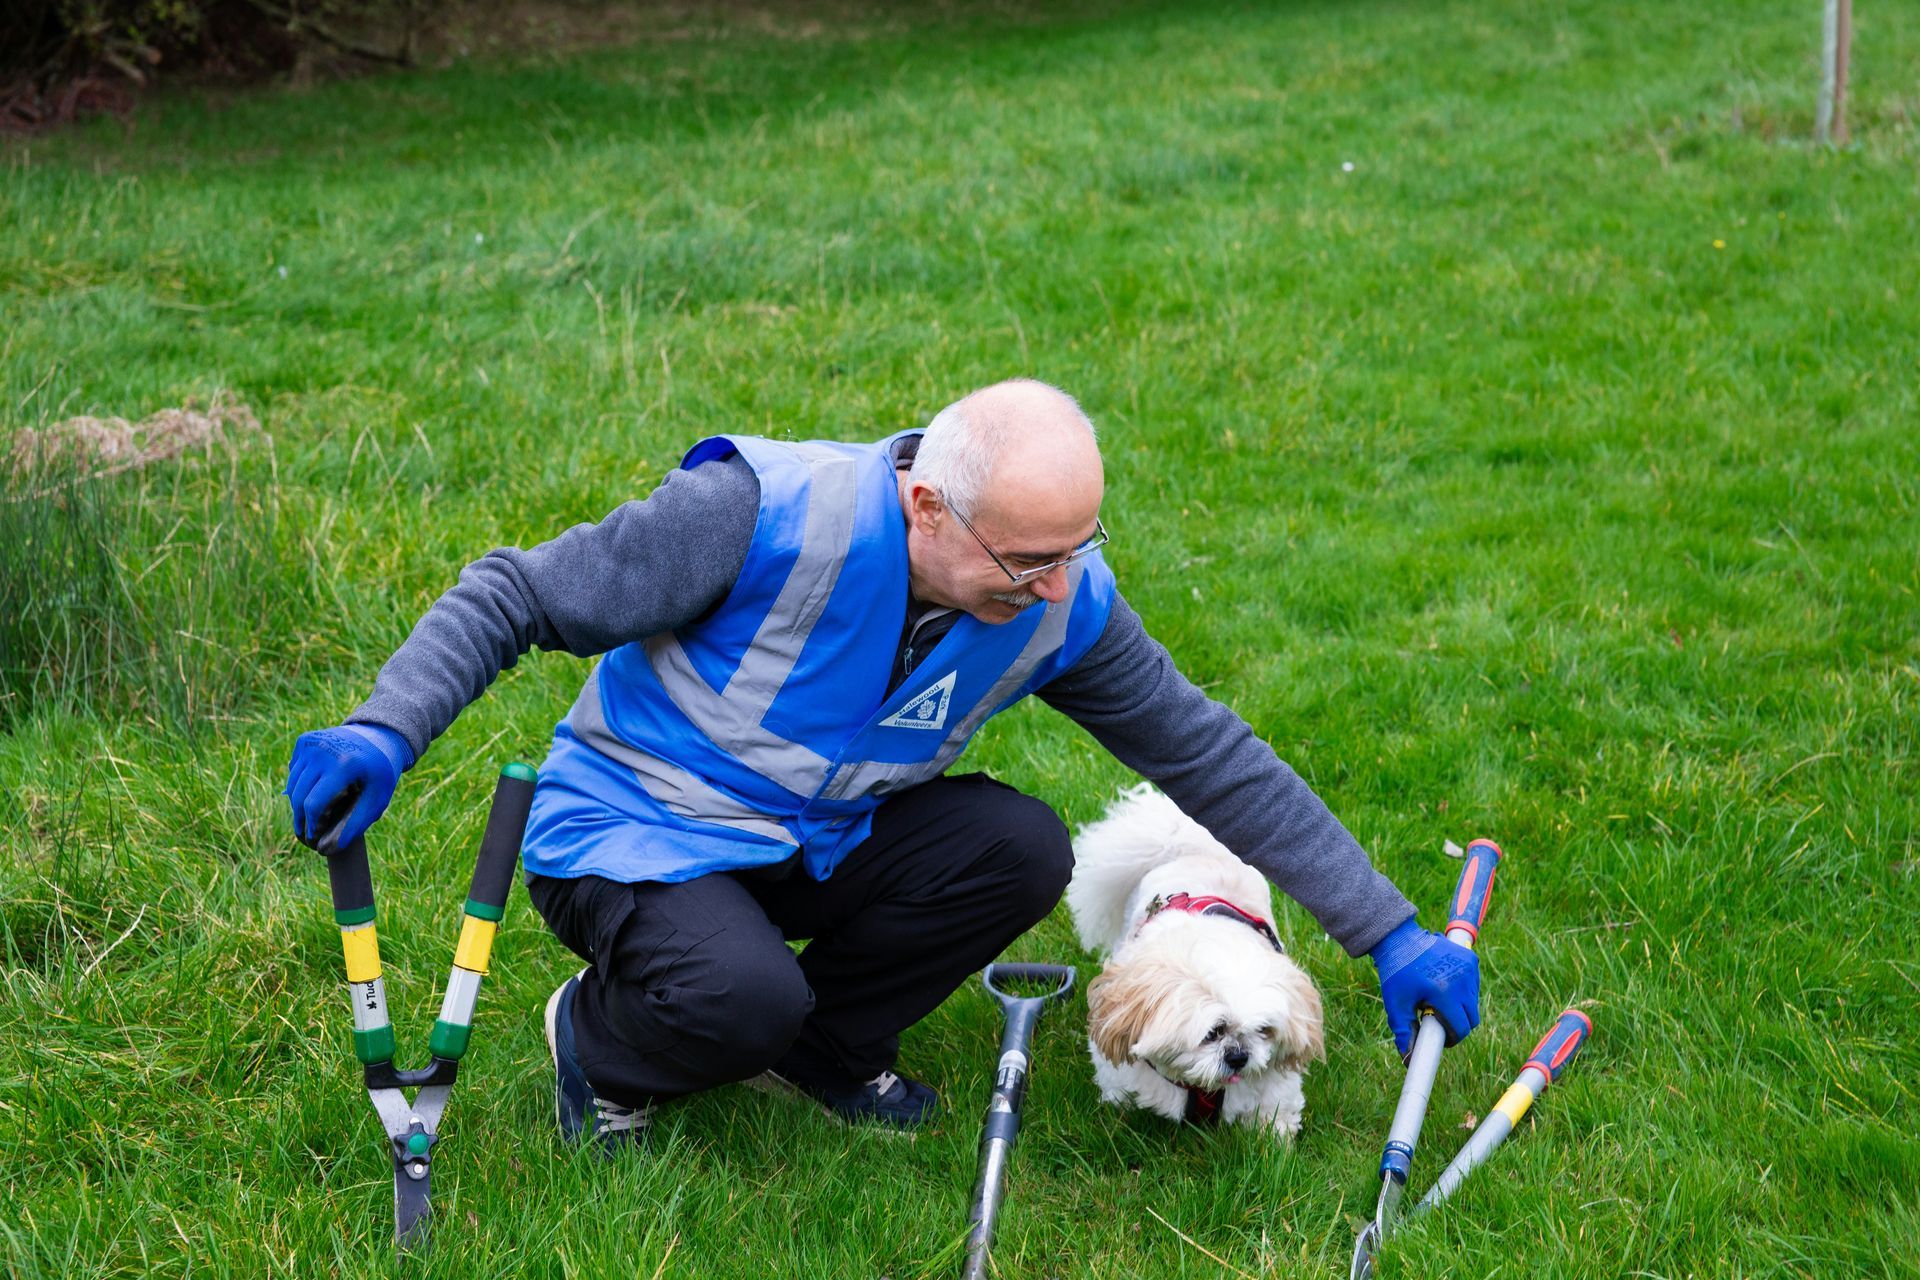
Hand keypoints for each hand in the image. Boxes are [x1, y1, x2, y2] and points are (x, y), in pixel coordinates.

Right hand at [286, 723, 413, 848]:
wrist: (380, 737)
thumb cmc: (380, 773)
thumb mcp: (378, 798)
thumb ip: (356, 823)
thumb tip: (330, 848)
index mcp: (344, 765)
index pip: (313, 804)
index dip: (311, 825)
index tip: (314, 838)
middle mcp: (323, 751)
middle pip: (298, 796)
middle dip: (300, 819)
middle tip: (306, 833)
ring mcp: (312, 743)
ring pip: (293, 784)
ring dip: (298, 803)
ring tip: (309, 817)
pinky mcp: (305, 740)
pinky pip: (294, 770)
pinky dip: (300, 784)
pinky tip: (314, 789)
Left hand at [1368, 916, 1480, 1055]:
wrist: (1399, 938)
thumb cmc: (1396, 972)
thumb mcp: (1396, 1004)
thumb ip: (1404, 1032)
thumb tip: (1408, 1060)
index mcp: (1444, 992)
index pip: (1461, 1027)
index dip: (1452, 1038)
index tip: (1442, 1038)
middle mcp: (1461, 979)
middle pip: (1472, 1018)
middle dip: (1458, 1024)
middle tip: (1438, 1019)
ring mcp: (1469, 967)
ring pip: (1473, 1003)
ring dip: (1460, 1007)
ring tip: (1437, 998)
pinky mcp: (1471, 959)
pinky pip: (1473, 987)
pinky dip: (1463, 991)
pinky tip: (1444, 984)